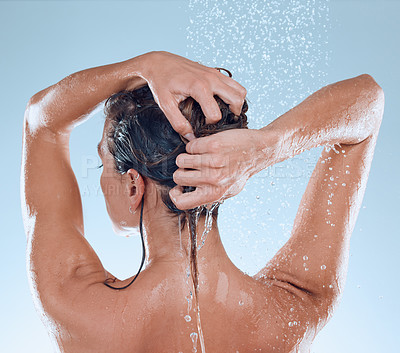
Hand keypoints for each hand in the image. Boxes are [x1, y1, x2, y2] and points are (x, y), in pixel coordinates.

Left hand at [132, 51, 246, 139]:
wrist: (159, 62)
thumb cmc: (161, 82)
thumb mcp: (165, 105)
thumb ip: (178, 123)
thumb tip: (191, 137)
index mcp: (199, 87)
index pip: (216, 114)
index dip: (210, 124)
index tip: (202, 125)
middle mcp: (211, 78)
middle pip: (236, 100)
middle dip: (232, 114)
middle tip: (221, 121)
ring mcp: (215, 73)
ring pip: (240, 90)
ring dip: (236, 103)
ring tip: (226, 112)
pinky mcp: (215, 71)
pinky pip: (234, 84)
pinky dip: (234, 94)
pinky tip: (223, 102)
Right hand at [169, 129, 269, 209]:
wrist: (259, 150)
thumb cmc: (242, 170)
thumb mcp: (229, 190)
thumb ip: (211, 196)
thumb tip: (194, 201)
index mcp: (214, 194)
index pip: (181, 202)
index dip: (176, 194)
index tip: (180, 187)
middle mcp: (212, 179)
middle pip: (178, 177)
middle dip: (182, 171)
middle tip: (192, 168)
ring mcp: (212, 161)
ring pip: (181, 160)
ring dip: (187, 157)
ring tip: (198, 157)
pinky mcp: (213, 145)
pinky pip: (190, 146)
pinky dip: (195, 145)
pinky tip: (205, 147)